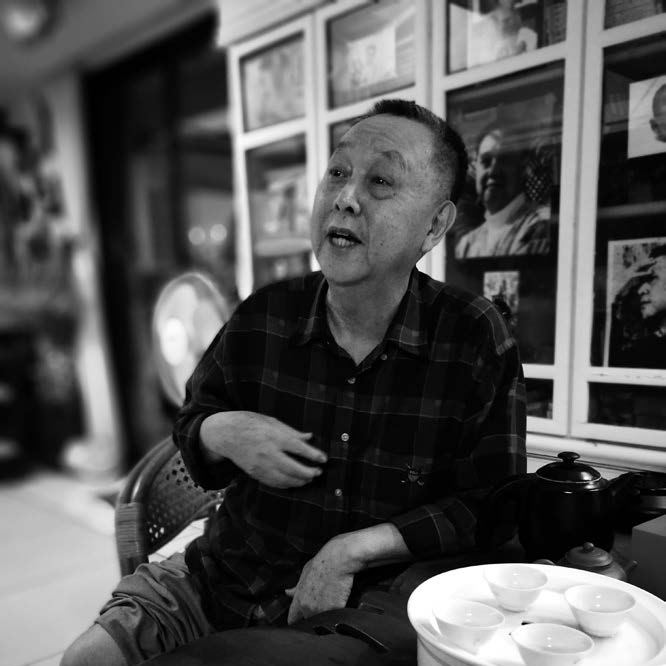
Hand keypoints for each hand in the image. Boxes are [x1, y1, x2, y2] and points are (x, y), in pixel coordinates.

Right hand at [200, 411, 326, 488]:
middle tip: (318, 472)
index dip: (313, 454)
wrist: (226, 434)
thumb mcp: (272, 421)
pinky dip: (286, 484)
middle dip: (308, 473)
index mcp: (273, 437)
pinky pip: (274, 483)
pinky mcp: (255, 473)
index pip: (298, 448)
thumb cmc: (250, 423)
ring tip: (309, 479)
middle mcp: (268, 453)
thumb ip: (291, 432)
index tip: (324, 459)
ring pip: (284, 479)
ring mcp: (260, 465)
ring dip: (299, 481)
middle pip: (293, 468)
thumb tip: (310, 437)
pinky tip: (294, 482)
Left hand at [285, 536, 357, 624]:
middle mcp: (308, 607)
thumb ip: (296, 587)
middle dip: (313, 615)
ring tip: (331, 599)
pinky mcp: (335, 611)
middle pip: (309, 620)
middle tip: (321, 602)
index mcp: (299, 599)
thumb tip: (287, 593)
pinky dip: (338, 611)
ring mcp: (322, 610)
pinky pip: (336, 616)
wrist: (338, 560)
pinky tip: (339, 600)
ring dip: (325, 615)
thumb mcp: (305, 572)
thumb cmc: (322, 562)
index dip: (296, 620)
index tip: (299, 620)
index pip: (292, 619)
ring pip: (322, 621)